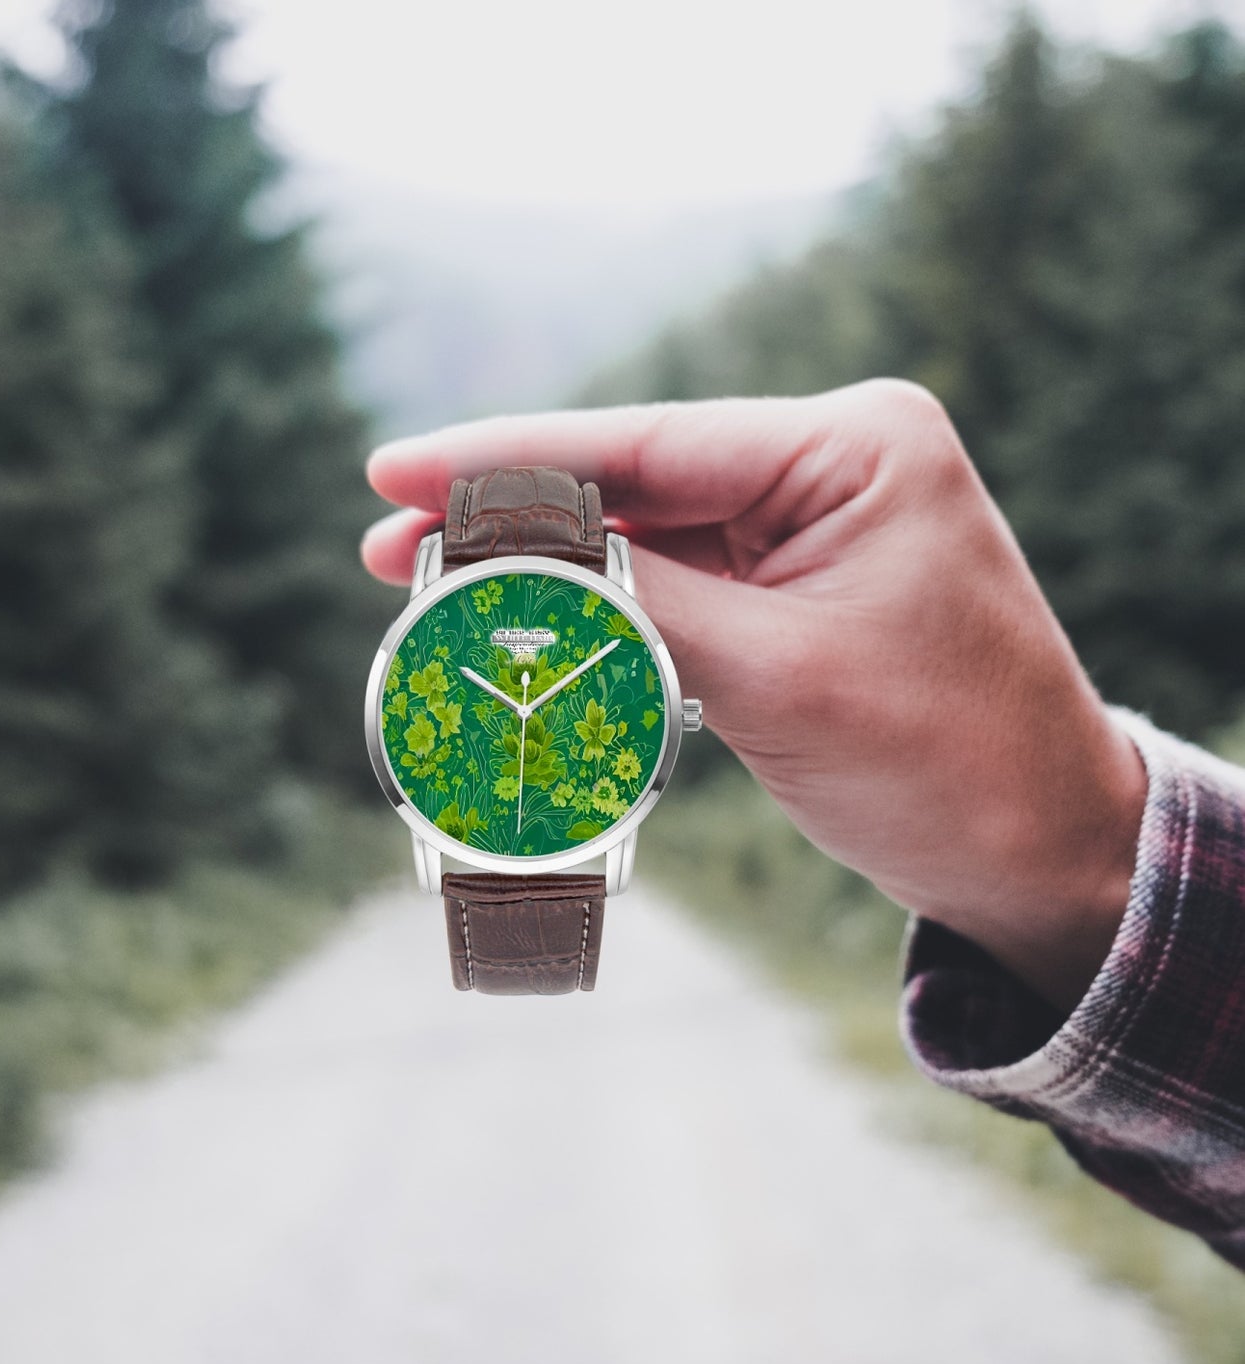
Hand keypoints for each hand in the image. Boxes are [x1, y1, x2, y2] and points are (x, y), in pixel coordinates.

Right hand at [362, 381, 1146, 1011]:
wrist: (1043, 853)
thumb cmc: (949, 766)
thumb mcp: (777, 678)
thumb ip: (634, 604)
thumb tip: (505, 564)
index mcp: (855, 447)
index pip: (645, 441)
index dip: (504, 458)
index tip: (392, 472)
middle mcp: (834, 465)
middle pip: (634, 479)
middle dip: (511, 517)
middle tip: (389, 547)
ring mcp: (815, 526)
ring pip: (646, 535)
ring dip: (549, 569)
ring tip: (435, 592)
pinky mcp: (798, 589)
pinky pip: (678, 585)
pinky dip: (602, 610)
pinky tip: (529, 624)